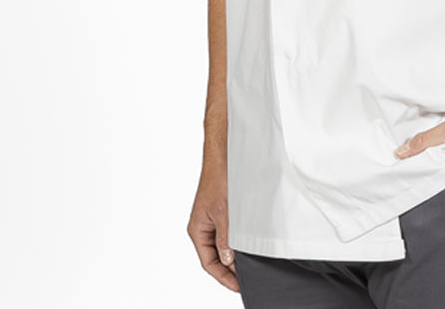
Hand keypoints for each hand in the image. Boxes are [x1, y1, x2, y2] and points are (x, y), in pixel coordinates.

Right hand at [187, 162, 238, 292]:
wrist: (223, 157)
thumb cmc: (218, 179)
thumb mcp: (223, 212)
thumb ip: (225, 237)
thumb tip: (228, 260)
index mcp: (197, 230)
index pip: (208, 262)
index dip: (223, 277)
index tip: (237, 286)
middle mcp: (202, 228)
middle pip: (214, 257)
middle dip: (228, 270)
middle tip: (245, 280)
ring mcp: (211, 221)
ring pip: (221, 247)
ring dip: (233, 257)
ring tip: (247, 268)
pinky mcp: (221, 214)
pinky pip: (227, 235)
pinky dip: (235, 244)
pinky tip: (246, 248)